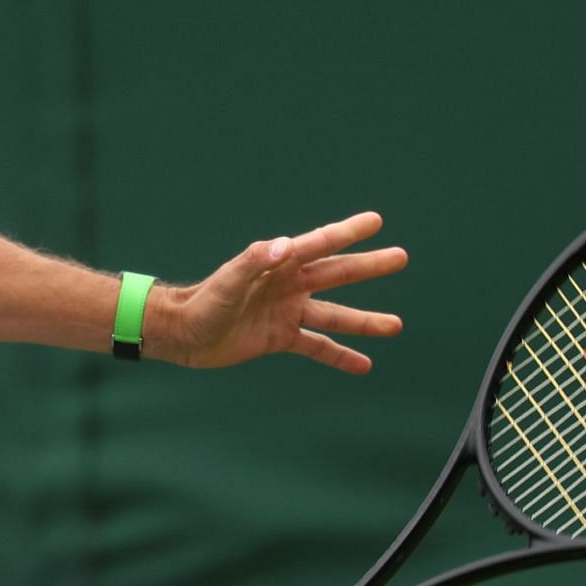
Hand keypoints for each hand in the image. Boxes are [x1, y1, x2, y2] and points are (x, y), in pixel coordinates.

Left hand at [149, 212, 406, 373]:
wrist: (184, 335)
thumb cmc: (202, 302)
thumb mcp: (228, 281)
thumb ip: (256, 261)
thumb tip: (286, 245)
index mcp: (278, 264)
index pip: (319, 244)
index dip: (347, 232)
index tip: (375, 222)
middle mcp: (288, 284)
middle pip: (337, 274)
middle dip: (368, 267)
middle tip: (401, 256)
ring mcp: (287, 311)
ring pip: (335, 315)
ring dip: (364, 321)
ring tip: (396, 325)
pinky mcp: (281, 337)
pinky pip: (317, 346)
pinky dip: (339, 356)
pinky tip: (363, 364)